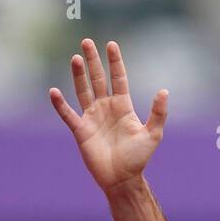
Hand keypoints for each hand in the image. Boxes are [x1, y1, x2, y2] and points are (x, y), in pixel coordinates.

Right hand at [49, 39, 167, 192]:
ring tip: (75, 58)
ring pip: (83, 90)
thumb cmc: (138, 158)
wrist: (122, 179)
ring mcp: (92, 117)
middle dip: (93, 61)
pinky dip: (60, 104)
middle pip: (98, 79)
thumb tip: (164, 91)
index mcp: (123, 107)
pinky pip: (68, 114)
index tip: (111, 45)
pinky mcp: (80, 130)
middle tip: (86, 41)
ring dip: (78, 75)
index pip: (118, 79)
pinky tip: (54, 91)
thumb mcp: (152, 134)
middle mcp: (106, 108)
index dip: (115, 62)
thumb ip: (158, 113)